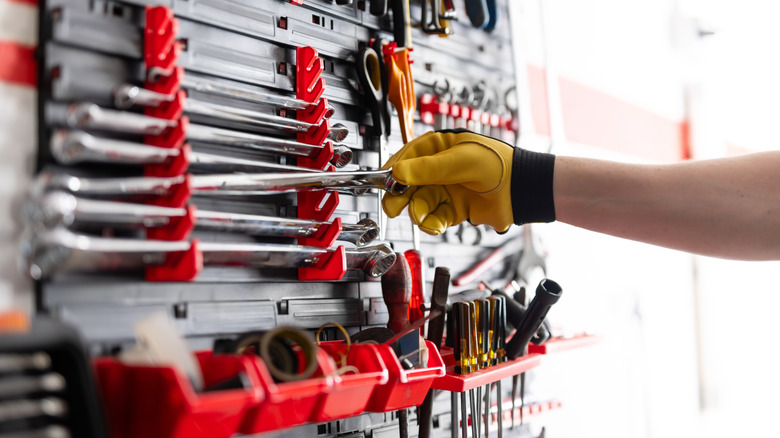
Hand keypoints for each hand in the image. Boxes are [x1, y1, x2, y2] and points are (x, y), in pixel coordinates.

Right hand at [382, 129, 514, 234]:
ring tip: (422, 217)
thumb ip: (428, 168)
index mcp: (440, 147)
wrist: (521, 191)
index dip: (394, 170)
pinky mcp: (454, 209)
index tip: (385, 182)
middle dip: (400, 196)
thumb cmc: (498, 165)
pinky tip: (436, 225)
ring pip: (420, 203)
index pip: (408, 157)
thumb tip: (398, 172)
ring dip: (418, 212)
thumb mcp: (460, 161)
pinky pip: (434, 217)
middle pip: (409, 183)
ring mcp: (446, 189)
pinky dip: (432, 223)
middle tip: (393, 207)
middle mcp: (439, 169)